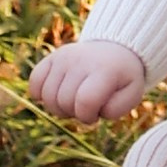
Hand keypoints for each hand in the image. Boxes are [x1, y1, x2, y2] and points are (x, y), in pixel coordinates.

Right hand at [29, 39, 148, 122]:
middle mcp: (82, 60)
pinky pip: (34, 81)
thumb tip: (92, 112)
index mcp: (105, 70)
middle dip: (74, 113)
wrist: (115, 49)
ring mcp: (64, 57)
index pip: (85, 102)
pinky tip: (56, 92)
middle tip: (86, 106)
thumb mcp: (132, 93)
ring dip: (58, 107)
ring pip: (48, 96)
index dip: (88, 116)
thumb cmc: (122, 78)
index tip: (96, 115)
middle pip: (64, 101)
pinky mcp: (52, 57)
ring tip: (73, 100)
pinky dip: (40, 94)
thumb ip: (116, 109)